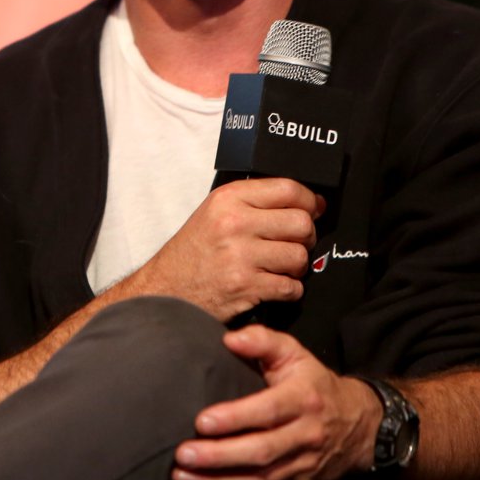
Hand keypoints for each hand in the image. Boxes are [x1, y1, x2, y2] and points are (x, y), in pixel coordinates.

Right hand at [131, 178, 322, 322]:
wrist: (166, 290)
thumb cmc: (194, 252)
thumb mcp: (215, 211)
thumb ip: (253, 202)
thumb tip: (306, 201)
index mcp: (229, 198)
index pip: (288, 188)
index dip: (309, 200)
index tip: (314, 208)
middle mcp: (235, 222)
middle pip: (301, 222)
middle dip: (307, 235)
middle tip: (297, 241)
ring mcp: (241, 256)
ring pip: (300, 256)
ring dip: (298, 266)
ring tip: (282, 266)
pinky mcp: (245, 286)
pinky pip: (291, 287)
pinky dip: (290, 290)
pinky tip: (274, 285)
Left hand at [171, 326, 380, 479]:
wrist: (355, 424)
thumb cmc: (313, 382)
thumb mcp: (294, 352)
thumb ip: (262, 341)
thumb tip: (230, 339)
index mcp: (303, 399)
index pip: (268, 411)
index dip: (235, 418)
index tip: (201, 420)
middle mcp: (304, 436)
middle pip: (260, 453)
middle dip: (219, 456)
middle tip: (182, 454)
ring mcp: (301, 467)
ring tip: (182, 476)